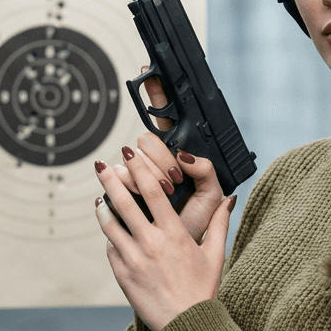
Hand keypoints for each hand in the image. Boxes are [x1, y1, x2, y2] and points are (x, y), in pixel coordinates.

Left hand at [95, 146, 235, 330]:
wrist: (186, 326)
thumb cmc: (203, 290)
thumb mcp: (215, 255)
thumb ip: (220, 224)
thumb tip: (228, 199)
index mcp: (174, 234)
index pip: (152, 192)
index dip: (139, 169)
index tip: (129, 154)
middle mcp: (150, 243)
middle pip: (124, 202)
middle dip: (111, 180)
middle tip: (102, 165)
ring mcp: (133, 259)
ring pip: (110, 225)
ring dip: (104, 207)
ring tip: (100, 197)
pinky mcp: (122, 275)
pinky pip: (111, 249)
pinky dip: (111, 238)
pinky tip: (111, 231)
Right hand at [112, 70, 225, 242]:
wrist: (175, 258)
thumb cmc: (194, 228)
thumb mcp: (210, 197)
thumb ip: (207, 171)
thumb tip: (187, 155)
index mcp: (176, 159)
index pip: (165, 121)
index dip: (157, 96)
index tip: (150, 72)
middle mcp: (154, 163)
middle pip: (149, 140)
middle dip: (163, 159)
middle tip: (175, 180)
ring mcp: (135, 175)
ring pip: (134, 157)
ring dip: (153, 175)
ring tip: (166, 193)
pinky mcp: (120, 190)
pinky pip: (121, 175)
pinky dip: (135, 186)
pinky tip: (146, 196)